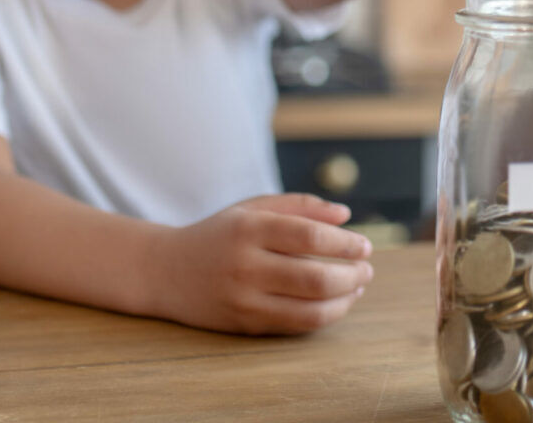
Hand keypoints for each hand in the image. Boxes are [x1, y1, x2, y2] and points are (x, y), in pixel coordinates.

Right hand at [147, 192, 374, 334]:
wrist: (164, 271)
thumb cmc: (220, 234)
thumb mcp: (254, 208)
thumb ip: (301, 206)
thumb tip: (345, 216)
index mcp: (250, 229)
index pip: (310, 236)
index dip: (345, 243)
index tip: (365, 245)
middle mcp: (245, 265)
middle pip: (314, 277)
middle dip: (351, 275)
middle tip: (367, 269)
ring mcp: (243, 299)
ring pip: (309, 309)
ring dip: (344, 300)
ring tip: (358, 287)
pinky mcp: (244, 324)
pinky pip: (294, 325)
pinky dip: (324, 316)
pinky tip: (337, 303)